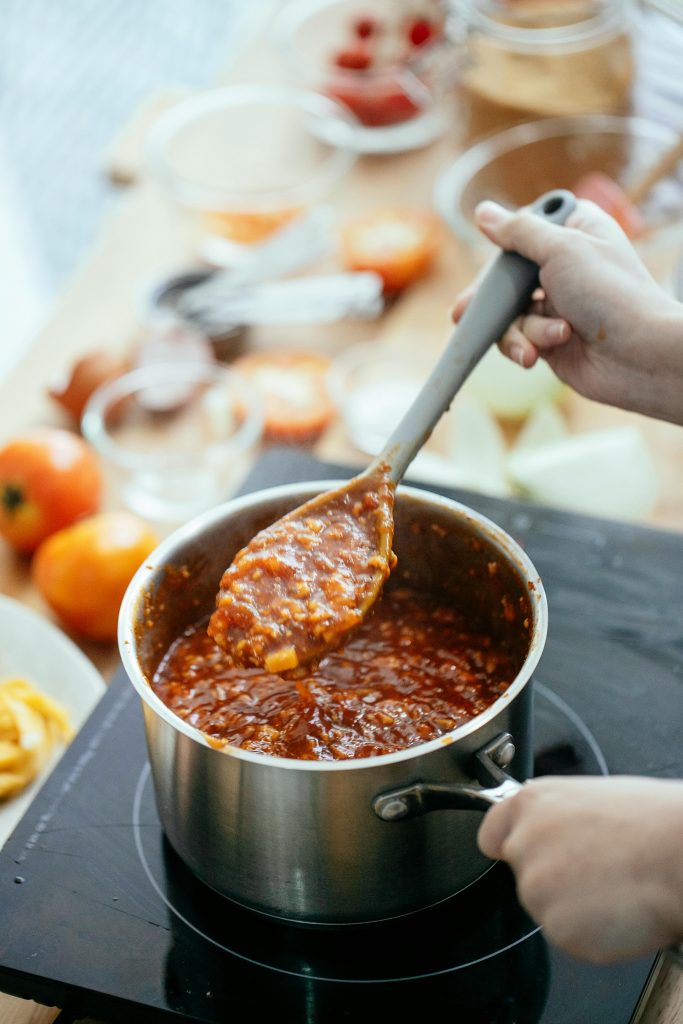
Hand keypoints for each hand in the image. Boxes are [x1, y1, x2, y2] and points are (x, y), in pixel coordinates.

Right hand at [453, 199, 682, 426]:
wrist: (638, 356)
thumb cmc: (610, 294)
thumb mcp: (561, 249)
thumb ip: (519, 232)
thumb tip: (483, 213)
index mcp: (574, 232)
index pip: (521, 233)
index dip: (502, 251)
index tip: (491, 267)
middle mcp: (564, 266)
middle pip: (507, 277)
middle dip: (495, 301)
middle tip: (462, 313)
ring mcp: (557, 304)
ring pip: (509, 313)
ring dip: (520, 329)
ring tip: (540, 342)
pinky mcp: (551, 339)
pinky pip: (519, 339)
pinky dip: (527, 345)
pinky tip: (541, 353)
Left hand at [478, 775, 682, 962]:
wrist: (679, 853)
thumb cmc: (651, 822)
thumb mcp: (589, 798)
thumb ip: (555, 818)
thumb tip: (552, 832)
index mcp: (530, 803)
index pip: (491, 835)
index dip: (510, 847)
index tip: (526, 856)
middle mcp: (523, 843)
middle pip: (523, 874)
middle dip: (552, 880)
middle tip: (594, 872)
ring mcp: (536, 887)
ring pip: (547, 908)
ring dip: (574, 908)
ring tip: (614, 886)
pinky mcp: (557, 927)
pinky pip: (570, 937)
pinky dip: (593, 933)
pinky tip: (619, 910)